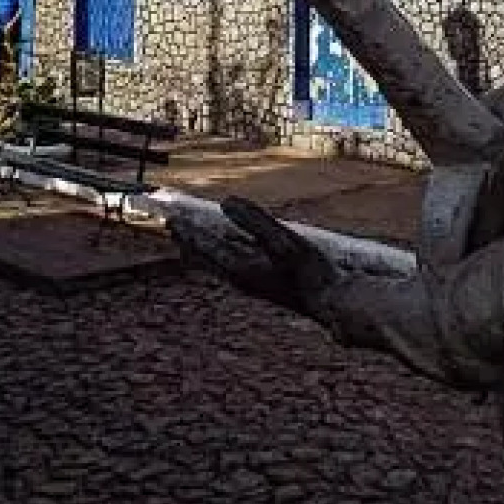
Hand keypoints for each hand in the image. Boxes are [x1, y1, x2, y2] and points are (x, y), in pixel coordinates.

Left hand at [168, 197, 341, 322]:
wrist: (330, 302)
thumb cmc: (309, 272)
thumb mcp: (283, 241)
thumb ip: (255, 221)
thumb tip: (225, 201)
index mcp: (240, 268)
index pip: (206, 246)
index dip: (189, 232)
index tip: (173, 219)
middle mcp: (241, 278)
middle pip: (207, 257)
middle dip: (190, 241)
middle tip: (173, 226)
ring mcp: (253, 282)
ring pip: (219, 263)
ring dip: (204, 249)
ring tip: (192, 239)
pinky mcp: (264, 283)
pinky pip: (234, 266)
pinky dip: (223, 254)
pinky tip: (230, 248)